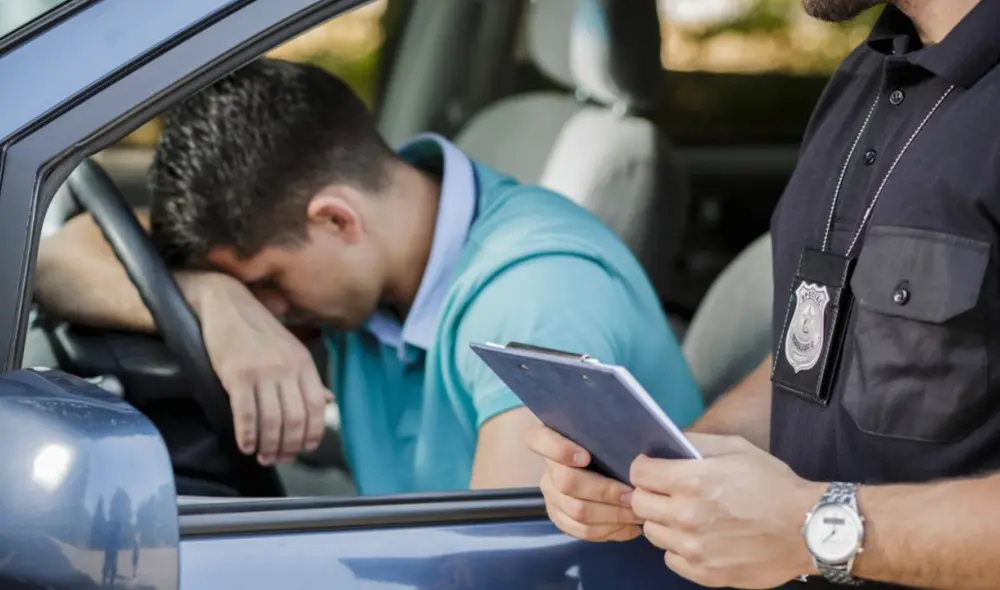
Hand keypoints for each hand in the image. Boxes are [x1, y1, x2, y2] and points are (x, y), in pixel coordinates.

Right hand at [181, 273, 332, 465]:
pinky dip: (248, 436)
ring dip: (269, 446)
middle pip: (295, 419)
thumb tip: (328, 401)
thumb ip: (309, 378)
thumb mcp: (291, 350)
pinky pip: (246, 414)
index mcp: (303, 363)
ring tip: (264, 456)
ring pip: (272, 421)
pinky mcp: (237, 375)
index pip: (316, 406)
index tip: (306, 448)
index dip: (313, 432)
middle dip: (289, 446)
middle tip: (281, 458)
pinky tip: (246, 446)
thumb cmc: (258, 330)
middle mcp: (287, 368)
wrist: (227, 303)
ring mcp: (262, 372)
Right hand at [526, 425, 641, 541]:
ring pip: (576, 511)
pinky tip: (629, 527)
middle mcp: (547, 469)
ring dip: (611, 515)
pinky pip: (581, 530)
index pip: (538, 440)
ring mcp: (551, 496)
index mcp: (550, 439)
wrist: (603, 469)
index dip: (559, 450)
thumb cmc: (608, 445)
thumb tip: (635, 451)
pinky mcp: (560, 518)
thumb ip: (609, 435)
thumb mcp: (605, 434)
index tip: (586, 457)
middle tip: (632, 494)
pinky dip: (608, 531)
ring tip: (636, 513)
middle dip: (604, 491)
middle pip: (567, 482)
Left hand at [629, 434, 821, 588]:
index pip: (639, 473)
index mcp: (691, 481)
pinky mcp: (705, 573)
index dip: (644, 468)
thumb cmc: (774, 485)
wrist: (808, 528)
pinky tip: (698, 539)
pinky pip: (670, 559)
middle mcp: (686, 515)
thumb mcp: (737, 449)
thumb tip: (668, 442)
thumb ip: (696, 444)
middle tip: (667, 493)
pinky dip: (679, 549)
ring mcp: (693, 548)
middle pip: (639, 503)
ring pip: (652, 533)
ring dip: (664, 522)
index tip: (652, 469)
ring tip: (687, 517)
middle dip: (649, 494)